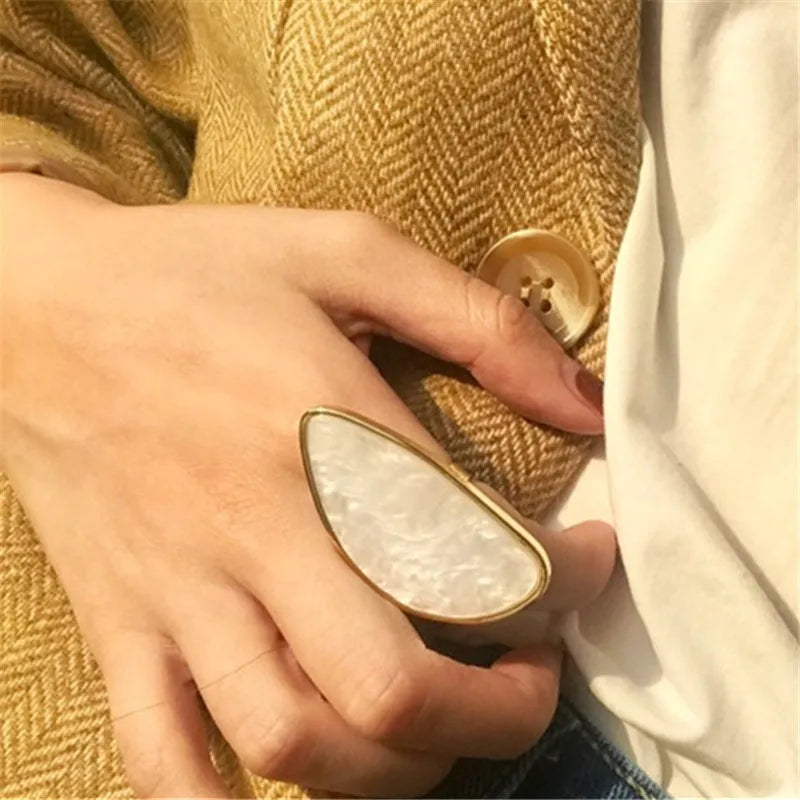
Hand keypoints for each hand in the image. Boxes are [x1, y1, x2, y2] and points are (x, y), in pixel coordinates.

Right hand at [1, 173, 614, 797]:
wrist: (32, 300)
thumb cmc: (196, 270)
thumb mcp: (346, 250)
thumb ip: (476, 320)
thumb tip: (583, 401)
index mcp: (320, 428)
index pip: (472, 555)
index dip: (564, 585)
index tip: (587, 564)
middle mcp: (249, 524)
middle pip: (391, 684)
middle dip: (497, 711)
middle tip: (533, 674)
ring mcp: (176, 586)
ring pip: (291, 737)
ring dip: (392, 767)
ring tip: (438, 724)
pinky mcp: (118, 617)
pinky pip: (160, 754)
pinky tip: (283, 786)